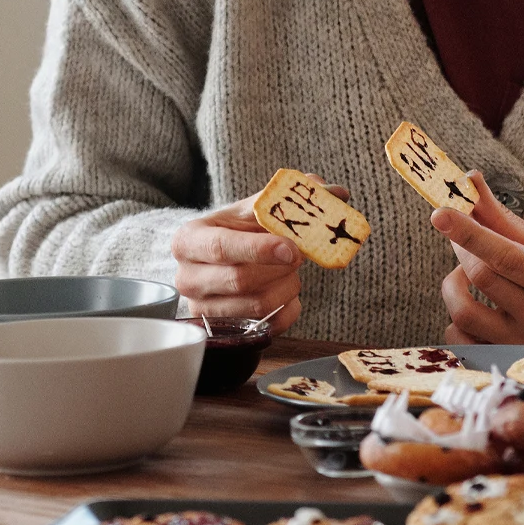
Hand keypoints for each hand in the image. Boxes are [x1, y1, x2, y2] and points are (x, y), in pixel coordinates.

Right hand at [170, 177, 350, 337]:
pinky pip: (267, 328)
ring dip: (286, 287)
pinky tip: (290, 293)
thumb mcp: (254, 210)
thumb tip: (336, 192)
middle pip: (239, 280)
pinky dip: (288, 310)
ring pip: (256, 306)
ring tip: (292, 272)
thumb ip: (290, 198)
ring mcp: (203, 309)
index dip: (259, 248)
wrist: (224, 259)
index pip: (221, 247)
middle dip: (279, 268)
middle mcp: (187, 277)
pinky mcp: (224, 332)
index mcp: (189, 240)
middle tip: (299, 256)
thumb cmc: (239, 231)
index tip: (293, 248)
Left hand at [434, 171, 523, 344]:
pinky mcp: (504, 362)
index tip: (441, 213)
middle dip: (462, 246)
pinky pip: (460, 339)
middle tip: (462, 231)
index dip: (469, 233)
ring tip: (470, 270)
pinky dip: (455, 316)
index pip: (505, 257)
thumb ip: (503, 218)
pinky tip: (473, 301)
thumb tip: (469, 180)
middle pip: (482, 277)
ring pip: (464, 313)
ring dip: (455, 282)